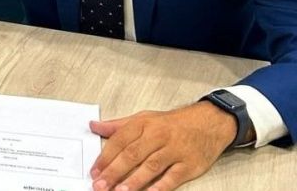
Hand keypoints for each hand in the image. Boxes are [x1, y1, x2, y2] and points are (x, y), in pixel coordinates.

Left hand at [88, 101, 236, 189]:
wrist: (209, 122)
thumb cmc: (172, 123)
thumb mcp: (143, 118)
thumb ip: (118, 125)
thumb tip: (94, 126)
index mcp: (143, 124)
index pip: (119, 141)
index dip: (105, 157)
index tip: (94, 171)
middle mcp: (158, 136)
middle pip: (132, 154)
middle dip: (114, 171)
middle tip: (100, 184)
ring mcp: (174, 150)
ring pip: (151, 166)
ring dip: (134, 180)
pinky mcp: (189, 164)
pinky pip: (173, 177)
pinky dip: (161, 187)